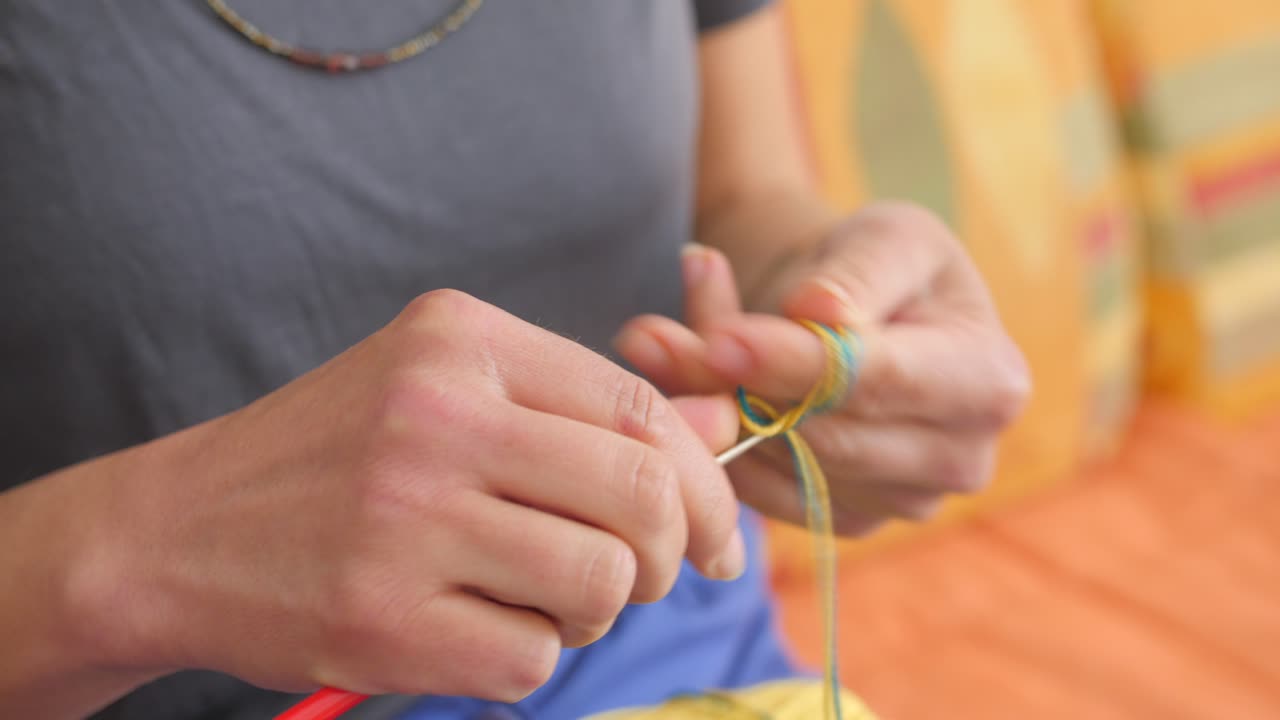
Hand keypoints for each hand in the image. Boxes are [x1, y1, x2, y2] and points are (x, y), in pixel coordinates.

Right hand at [69, 290, 742, 702]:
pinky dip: (528, 657)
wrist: (175, 530)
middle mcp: (435, 416)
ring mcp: (404, 519)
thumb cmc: (337, 459)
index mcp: (459, 340)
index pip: (639, 409)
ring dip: (598, 611)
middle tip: (642, 576)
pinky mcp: (380, 618)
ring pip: (602, 584)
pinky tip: (474, 629)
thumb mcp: (450, 394)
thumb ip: (581, 410)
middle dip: (672, 554)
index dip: (704, 482)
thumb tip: (725, 431)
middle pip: (641, 496)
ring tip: (545, 599)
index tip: (717, 537)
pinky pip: (534, 659)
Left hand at [615, 203, 1029, 535]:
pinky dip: (715, 438)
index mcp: (988, 380)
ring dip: (706, 406)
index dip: (795, 362)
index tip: (723, 338)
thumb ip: (859, 272)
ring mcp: (903, 501)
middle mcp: (959, 457)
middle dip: (730, 383)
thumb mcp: (887, 237)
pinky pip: (764, 493)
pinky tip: (683, 379)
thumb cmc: (883, 264)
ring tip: (651, 342)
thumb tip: (820, 313)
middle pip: (824, 434)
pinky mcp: (847, 519)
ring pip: (781, 467)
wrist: (868, 313)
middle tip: (647, 338)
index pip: (878, 381)